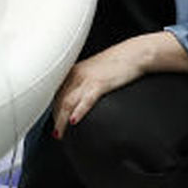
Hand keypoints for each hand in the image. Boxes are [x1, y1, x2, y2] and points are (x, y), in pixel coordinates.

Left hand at [51, 31, 185, 138]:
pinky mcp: (100, 83)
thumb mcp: (95, 69)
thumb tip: (81, 96)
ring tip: (60, 133)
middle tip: (56, 132)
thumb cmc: (118, 62)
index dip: (52, 108)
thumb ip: (85, 81)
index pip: (56, 92)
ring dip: (61, 120)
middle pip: (59, 99)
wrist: (135, 54)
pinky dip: (78, 112)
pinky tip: (74, 121)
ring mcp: (87, 79)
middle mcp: (77, 74)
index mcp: (74, 70)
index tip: (54, 120)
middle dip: (55, 117)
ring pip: (67, 102)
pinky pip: (86, 100)